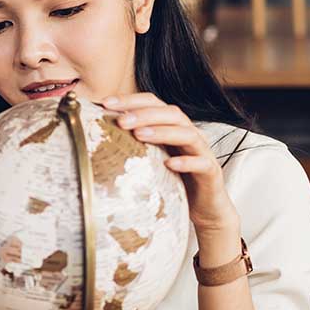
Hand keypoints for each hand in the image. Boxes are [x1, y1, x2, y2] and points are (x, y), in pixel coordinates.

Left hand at [101, 93, 238, 234]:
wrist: (205, 208)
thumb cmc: (174, 181)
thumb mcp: (151, 159)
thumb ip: (134, 144)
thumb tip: (98, 136)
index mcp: (174, 126)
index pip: (154, 103)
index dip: (131, 100)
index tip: (106, 103)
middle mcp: (190, 134)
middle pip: (172, 114)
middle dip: (145, 114)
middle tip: (121, 121)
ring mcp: (202, 152)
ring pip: (187, 134)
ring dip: (162, 132)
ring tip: (139, 136)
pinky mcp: (211, 172)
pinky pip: (201, 163)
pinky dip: (186, 161)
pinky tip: (170, 164)